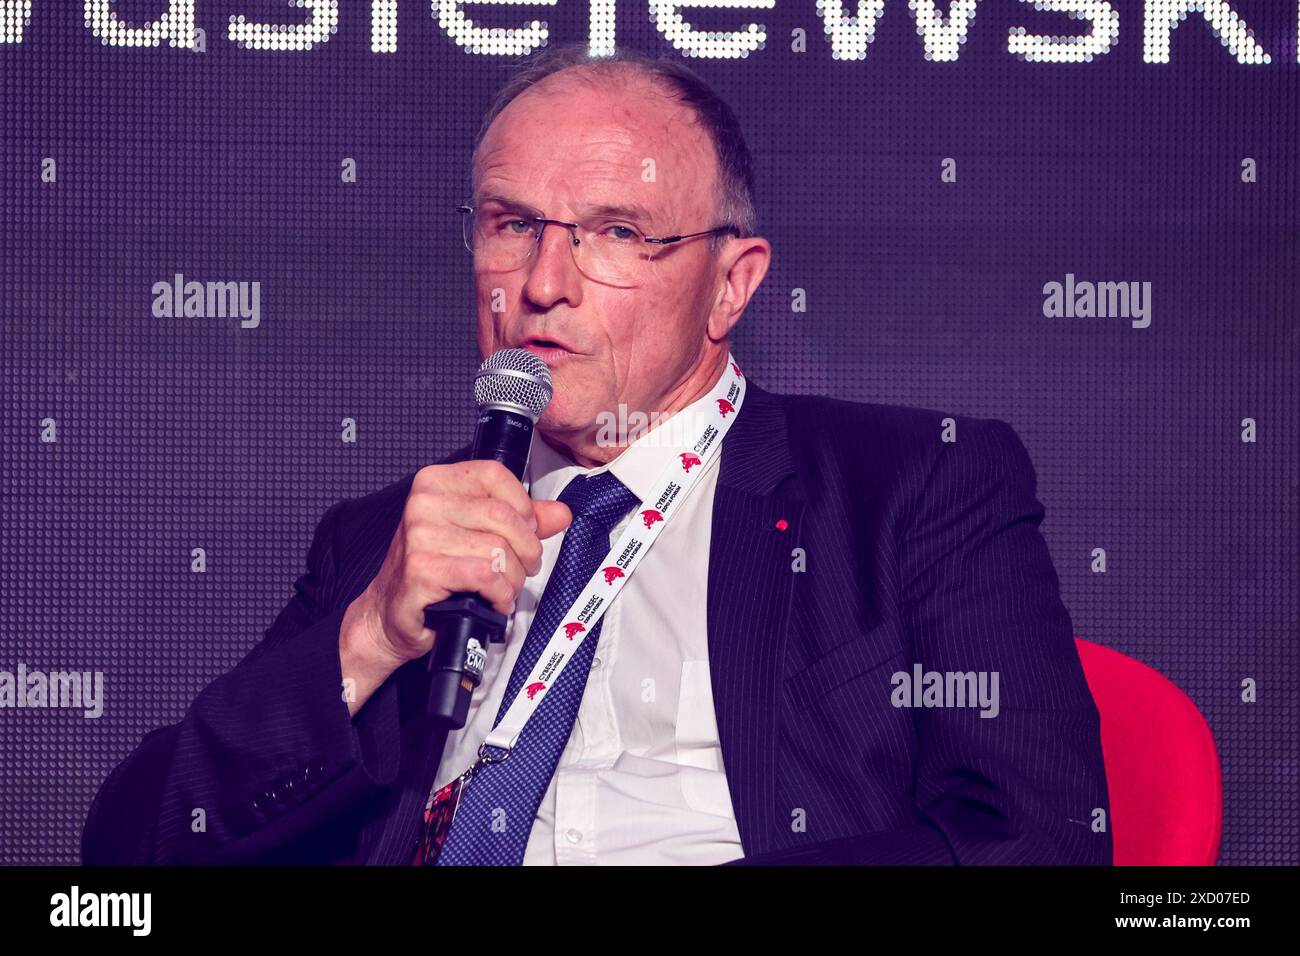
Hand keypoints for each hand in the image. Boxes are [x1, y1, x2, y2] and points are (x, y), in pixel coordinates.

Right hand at [340, 461, 571, 709]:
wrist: (389, 613)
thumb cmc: (432, 571)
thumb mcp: (476, 535)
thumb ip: (520, 520)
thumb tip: (559, 513)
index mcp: (435, 483)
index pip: (495, 475)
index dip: (523, 505)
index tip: (527, 529)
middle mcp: (424, 503)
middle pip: (503, 515)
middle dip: (526, 548)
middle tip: (524, 567)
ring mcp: (420, 535)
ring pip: (498, 549)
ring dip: (513, 577)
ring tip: (504, 587)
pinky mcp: (423, 568)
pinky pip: (485, 575)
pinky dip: (500, 593)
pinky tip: (494, 600)